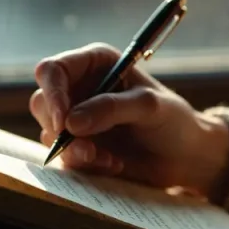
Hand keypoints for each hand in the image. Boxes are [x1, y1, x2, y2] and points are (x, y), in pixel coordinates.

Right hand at [29, 43, 228, 200]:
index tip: (62, 122)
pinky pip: (64, 156)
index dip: (52, 94)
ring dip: (75, 151)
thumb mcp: (149, 107)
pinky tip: (113, 164)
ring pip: (49, 132)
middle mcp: (81, 87)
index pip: (53, 70)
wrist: (185, 158)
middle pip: (42, 101)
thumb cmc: (174, 121)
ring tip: (109, 159)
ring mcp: (77, 118)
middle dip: (59, 129)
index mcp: (95, 63)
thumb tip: (70, 122)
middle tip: (87, 150)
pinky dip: (85, 164)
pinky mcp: (79, 145)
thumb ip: (111, 108)